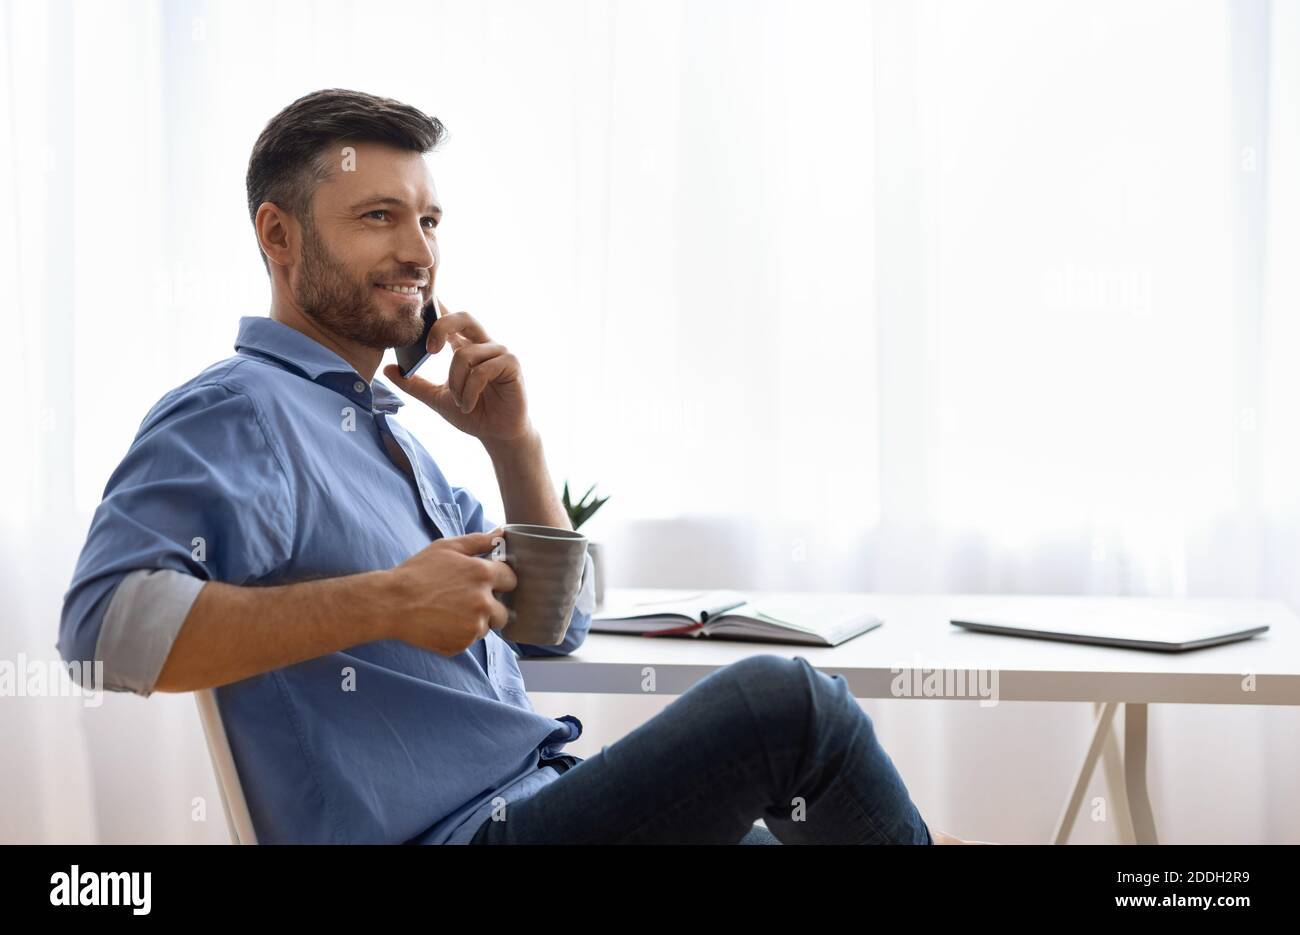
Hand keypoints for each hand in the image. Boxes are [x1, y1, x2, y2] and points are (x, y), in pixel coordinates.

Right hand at [381, 528, 517, 655]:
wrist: (391, 603)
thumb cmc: (417, 572)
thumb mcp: (447, 548)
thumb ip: (478, 541)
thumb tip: (501, 534)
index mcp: (483, 575)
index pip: (512, 580)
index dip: (500, 579)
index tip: (488, 581)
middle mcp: (483, 603)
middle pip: (504, 611)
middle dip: (491, 606)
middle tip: (467, 600)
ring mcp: (473, 627)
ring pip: (486, 627)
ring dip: (475, 621)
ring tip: (450, 611)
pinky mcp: (461, 644)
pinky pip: (468, 640)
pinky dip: (459, 634)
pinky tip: (441, 622)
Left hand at [383, 300, 532, 442]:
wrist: (497, 435)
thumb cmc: (472, 413)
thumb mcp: (436, 398)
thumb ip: (413, 383)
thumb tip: (387, 368)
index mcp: (466, 346)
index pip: (451, 318)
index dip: (438, 305)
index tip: (421, 301)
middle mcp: (483, 344)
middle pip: (463, 317)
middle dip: (442, 327)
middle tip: (429, 351)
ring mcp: (499, 352)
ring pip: (465, 355)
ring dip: (456, 383)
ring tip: (460, 403)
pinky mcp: (511, 364)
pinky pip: (481, 371)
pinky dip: (469, 392)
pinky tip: (468, 406)